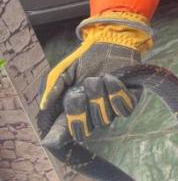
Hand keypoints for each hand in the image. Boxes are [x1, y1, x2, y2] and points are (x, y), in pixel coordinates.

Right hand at [38, 11, 151, 142]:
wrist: (110, 42)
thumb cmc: (87, 58)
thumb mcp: (66, 69)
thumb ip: (55, 86)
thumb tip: (44, 106)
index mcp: (76, 109)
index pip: (68, 131)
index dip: (61, 137)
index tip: (52, 139)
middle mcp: (93, 113)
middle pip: (88, 129)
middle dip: (83, 110)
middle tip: (82, 90)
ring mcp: (111, 108)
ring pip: (105, 119)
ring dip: (100, 96)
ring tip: (99, 77)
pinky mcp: (129, 100)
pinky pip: (123, 110)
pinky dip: (116, 95)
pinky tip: (110, 80)